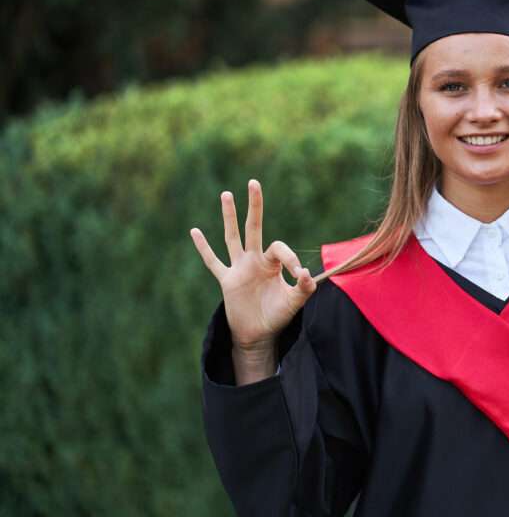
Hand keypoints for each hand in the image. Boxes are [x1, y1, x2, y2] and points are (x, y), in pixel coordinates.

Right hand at [189, 179, 315, 348]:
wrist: (259, 333)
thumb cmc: (277, 315)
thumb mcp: (295, 302)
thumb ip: (304, 288)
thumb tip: (306, 273)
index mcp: (272, 263)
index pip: (279, 248)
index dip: (290, 258)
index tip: (299, 274)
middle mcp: (255, 260)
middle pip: (254, 228)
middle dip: (254, 206)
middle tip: (254, 183)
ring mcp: (239, 268)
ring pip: (232, 238)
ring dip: (229, 217)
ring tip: (227, 194)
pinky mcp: (226, 281)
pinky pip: (212, 262)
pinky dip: (204, 248)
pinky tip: (194, 231)